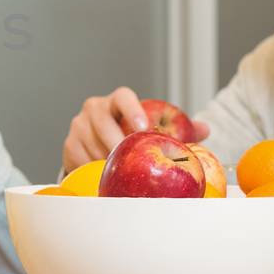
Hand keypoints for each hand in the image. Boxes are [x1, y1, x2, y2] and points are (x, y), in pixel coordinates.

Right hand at [61, 86, 210, 171]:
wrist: (96, 142)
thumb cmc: (129, 133)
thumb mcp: (151, 128)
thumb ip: (179, 128)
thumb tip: (205, 129)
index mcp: (114, 101)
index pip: (122, 97)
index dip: (132, 109)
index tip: (143, 128)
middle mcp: (93, 109)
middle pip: (103, 123)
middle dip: (117, 143)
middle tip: (132, 161)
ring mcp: (78, 127)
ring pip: (93, 145)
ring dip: (107, 161)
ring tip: (121, 172)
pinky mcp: (69, 145)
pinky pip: (81, 161)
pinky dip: (94, 170)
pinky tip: (105, 176)